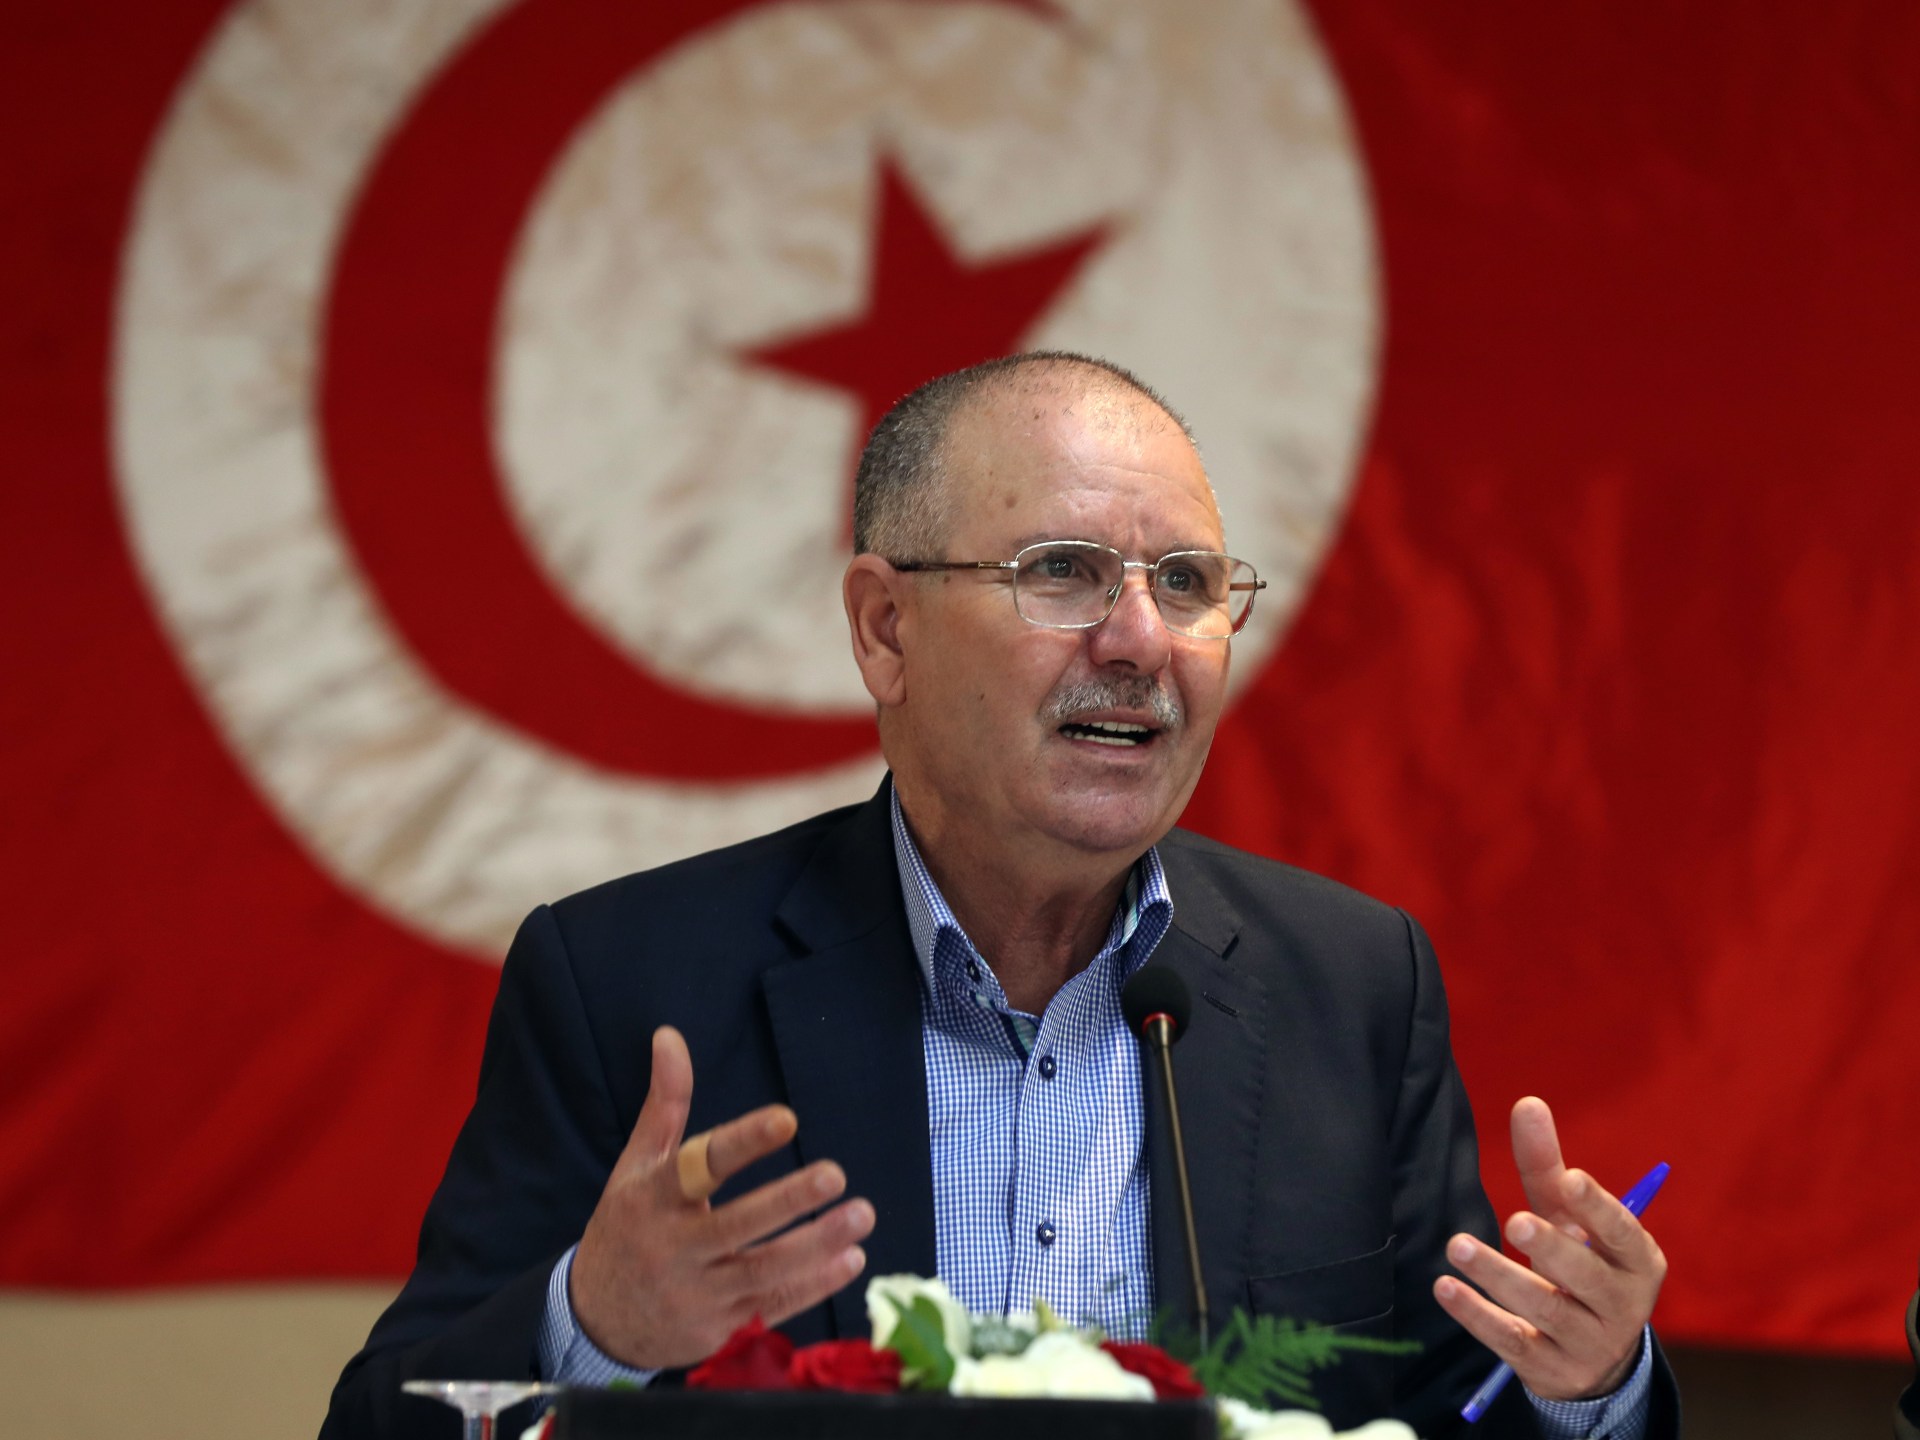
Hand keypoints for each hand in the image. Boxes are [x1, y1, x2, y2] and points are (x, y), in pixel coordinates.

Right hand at [570, 1026, 874, 1368]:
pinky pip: (771, 1306)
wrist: (597, 1319)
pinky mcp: (718, 1329)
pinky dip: (813, 1286)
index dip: (744, 1142)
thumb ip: (664, 1103)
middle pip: (737, 1224)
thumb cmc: (628, 1226)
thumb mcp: (637, 1164)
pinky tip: (851, 1260)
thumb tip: (669, 1036)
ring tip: (862, 1215)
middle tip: (837, 1175)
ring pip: (762, 1270)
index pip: (701, 1166)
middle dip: (789, 1200)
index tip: (787, 1119)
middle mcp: (674, 1247)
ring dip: (815, 1245)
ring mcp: (697, 1294)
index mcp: (654, 1198)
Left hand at [1433, 1096, 1666, 1400]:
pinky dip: (1477, 1315)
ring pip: (1546, 1311)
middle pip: (1587, 1277)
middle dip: (1551, 1249)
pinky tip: (1446, 1287)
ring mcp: (1589, 1343)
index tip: (1571, 1178)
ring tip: (1457, 1247)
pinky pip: (1513, 1342)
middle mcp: (1622, 1305)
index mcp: (1636, 1261)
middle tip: (1514, 1222)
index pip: (1622, 1233)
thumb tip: (1528, 1102)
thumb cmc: (1580, 1265)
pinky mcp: (1551, 1369)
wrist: (1594, 1356)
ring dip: (1499, 1277)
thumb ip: (1549, 1167)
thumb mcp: (1570, 1219)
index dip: (1597, 1207)